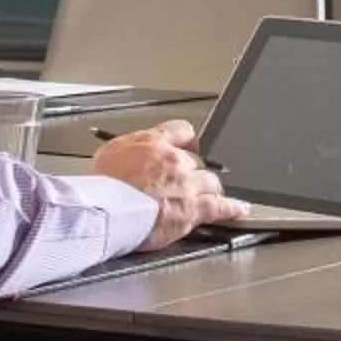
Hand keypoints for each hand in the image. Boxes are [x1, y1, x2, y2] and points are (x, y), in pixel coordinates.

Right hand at [90, 119, 249, 250]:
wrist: (106, 209)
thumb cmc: (101, 187)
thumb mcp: (108, 154)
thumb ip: (127, 151)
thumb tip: (131, 155)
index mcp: (153, 142)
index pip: (181, 130)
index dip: (187, 140)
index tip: (190, 145)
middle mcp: (175, 160)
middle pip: (198, 160)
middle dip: (195, 171)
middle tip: (191, 181)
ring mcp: (187, 185)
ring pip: (211, 181)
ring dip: (211, 188)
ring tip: (212, 194)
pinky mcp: (193, 210)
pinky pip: (220, 207)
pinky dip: (232, 208)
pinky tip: (239, 208)